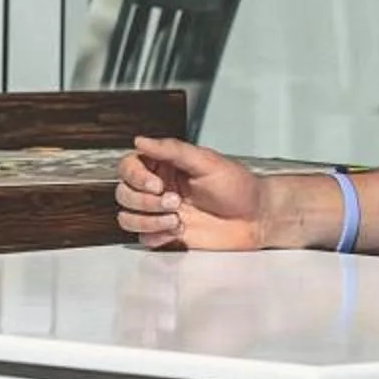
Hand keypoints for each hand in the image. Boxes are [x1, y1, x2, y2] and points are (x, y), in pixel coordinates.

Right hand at [116, 135, 267, 249]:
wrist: (254, 218)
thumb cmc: (238, 187)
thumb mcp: (207, 162)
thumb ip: (172, 150)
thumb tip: (141, 140)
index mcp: (166, 166)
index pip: (129, 166)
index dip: (136, 177)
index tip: (156, 184)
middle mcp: (159, 188)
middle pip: (124, 193)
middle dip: (146, 201)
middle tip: (175, 202)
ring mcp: (161, 213)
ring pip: (127, 217)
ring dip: (147, 220)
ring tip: (175, 219)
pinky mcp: (166, 235)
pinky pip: (143, 238)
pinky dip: (155, 235)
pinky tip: (177, 231)